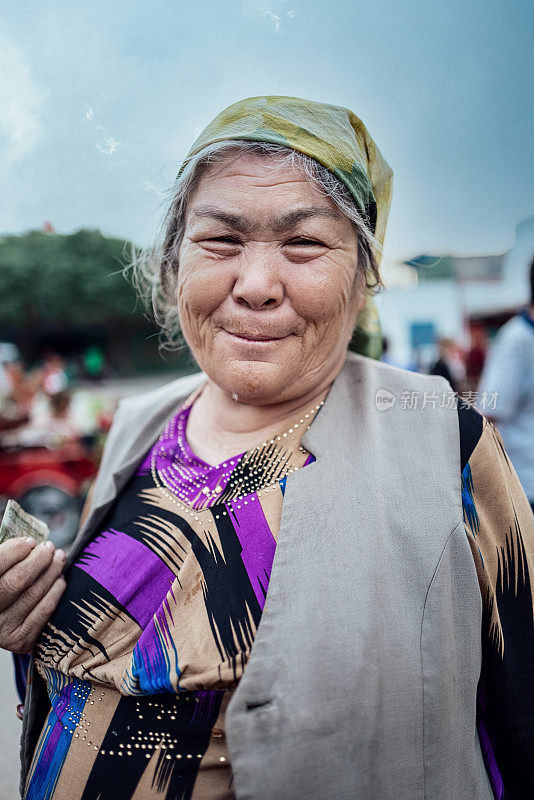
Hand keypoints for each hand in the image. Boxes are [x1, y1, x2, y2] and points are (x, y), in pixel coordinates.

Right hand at [0, 537, 66, 653]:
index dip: (15, 551)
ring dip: (51, 572)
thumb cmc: (2, 584)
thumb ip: (9, 558)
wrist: (2, 619)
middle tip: (50, 547)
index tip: (30, 542)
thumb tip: (29, 543)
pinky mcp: (19, 641)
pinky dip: (55, 593)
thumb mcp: (2, 572)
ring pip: (33, 594)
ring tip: (59, 559)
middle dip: (39, 560)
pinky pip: (43, 612)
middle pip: (17, 581)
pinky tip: (60, 580)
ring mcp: (1, 629)